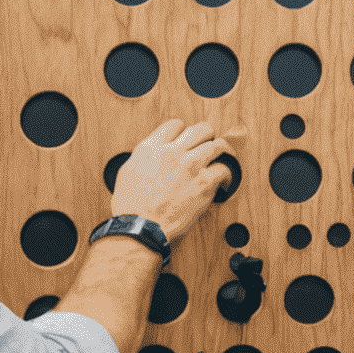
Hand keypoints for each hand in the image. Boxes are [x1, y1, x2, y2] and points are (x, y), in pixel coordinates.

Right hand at [110, 119, 247, 244]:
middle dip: (206, 137)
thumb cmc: (131, 207)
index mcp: (150, 148)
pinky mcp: (203, 183)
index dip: (184, 132)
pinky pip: (224, 169)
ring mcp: (189, 166)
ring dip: (220, 153)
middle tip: (207, 146)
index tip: (186, 141)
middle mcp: (171, 152)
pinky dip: (225, 175)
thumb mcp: (127, 172)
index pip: (175, 125)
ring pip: (216, 145)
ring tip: (220, 160)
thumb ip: (142, 158)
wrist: (140, 227)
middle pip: (200, 130)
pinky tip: (222, 180)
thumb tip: (151, 155)